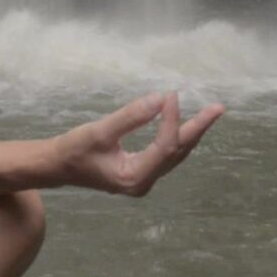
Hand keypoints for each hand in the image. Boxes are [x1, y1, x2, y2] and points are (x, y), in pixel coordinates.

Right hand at [52, 92, 224, 196]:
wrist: (58, 166)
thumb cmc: (74, 150)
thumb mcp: (99, 131)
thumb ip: (130, 117)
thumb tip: (160, 98)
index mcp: (134, 177)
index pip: (164, 145)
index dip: (172, 119)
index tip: (171, 94)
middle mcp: (144, 182)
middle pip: (178, 151)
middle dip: (198, 128)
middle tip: (218, 108)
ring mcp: (144, 179)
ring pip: (175, 153)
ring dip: (192, 131)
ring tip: (211, 112)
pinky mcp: (141, 171)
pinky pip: (167, 153)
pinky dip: (177, 135)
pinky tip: (186, 124)